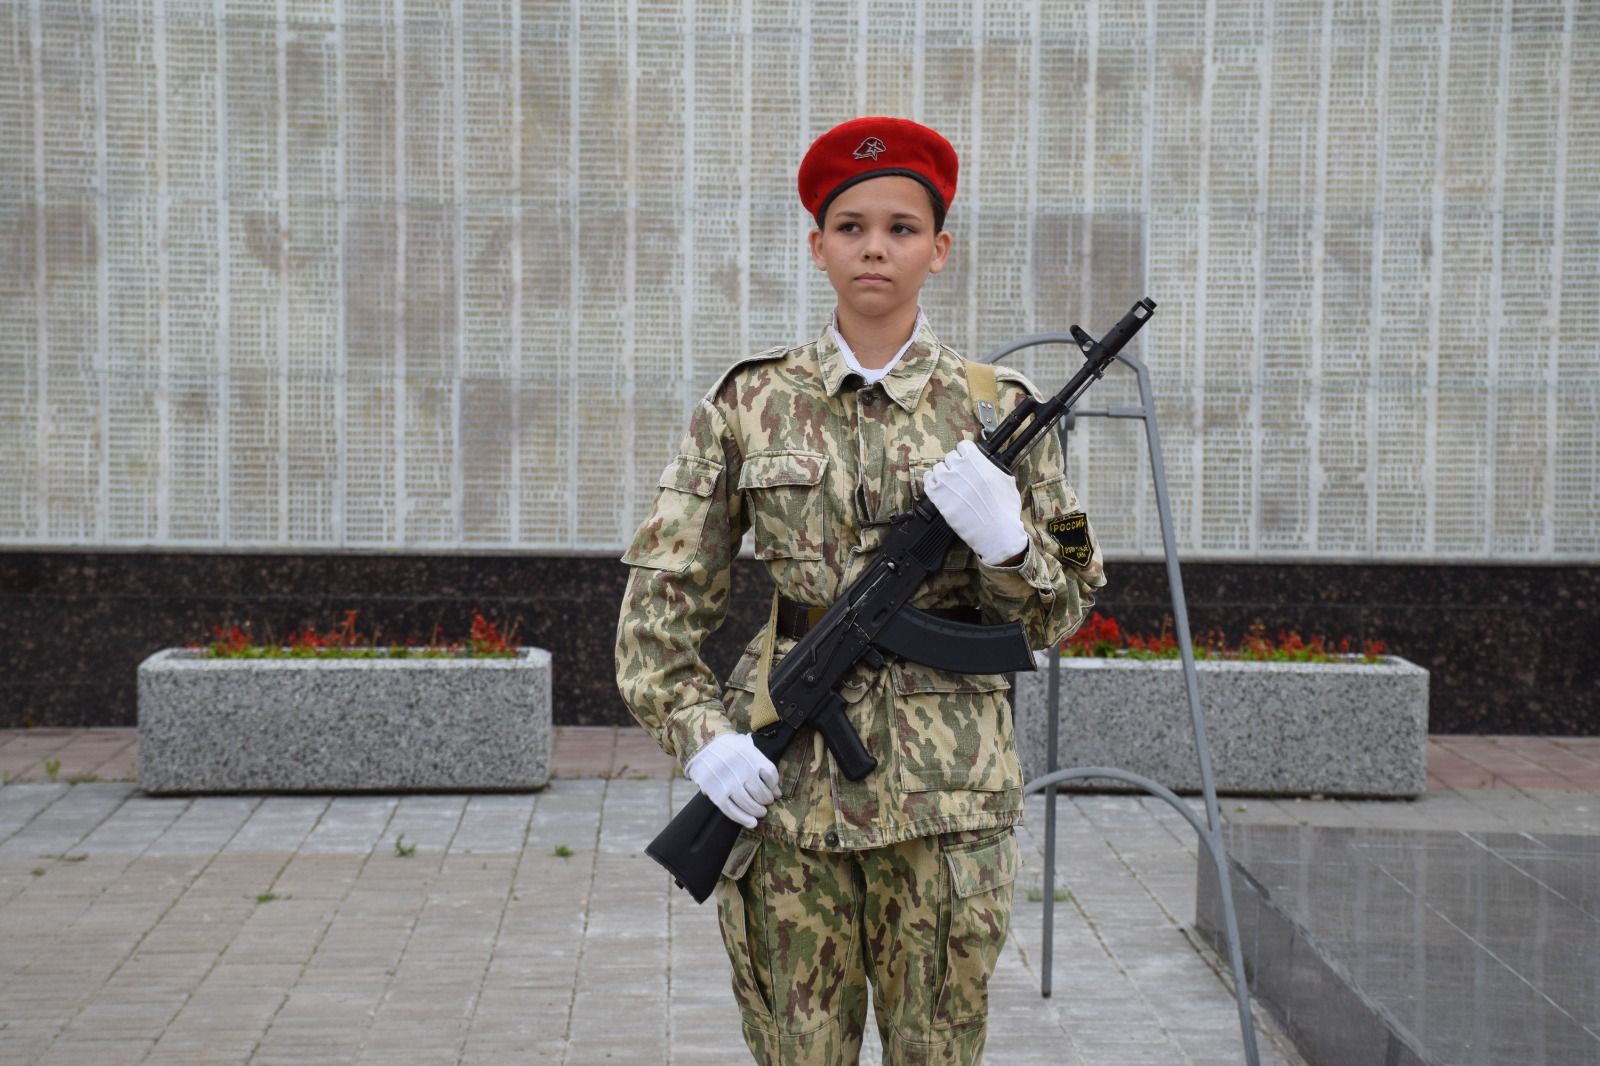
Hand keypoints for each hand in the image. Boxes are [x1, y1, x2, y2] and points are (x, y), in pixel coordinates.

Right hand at [685, 733, 780, 828]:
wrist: (699, 748)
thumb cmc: (726, 749)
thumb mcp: (745, 748)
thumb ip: (762, 767)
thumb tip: (777, 792)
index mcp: (749, 754)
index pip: (770, 774)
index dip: (773, 785)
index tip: (773, 791)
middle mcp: (741, 769)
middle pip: (761, 792)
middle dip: (766, 801)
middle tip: (765, 803)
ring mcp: (729, 783)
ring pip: (749, 804)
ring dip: (757, 811)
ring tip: (760, 812)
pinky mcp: (717, 794)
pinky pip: (733, 811)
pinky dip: (743, 819)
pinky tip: (751, 823)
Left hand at [922, 439, 1028, 565]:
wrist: (995, 531)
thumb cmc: (1004, 509)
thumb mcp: (1006, 480)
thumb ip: (992, 468)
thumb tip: (987, 466)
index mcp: (975, 459)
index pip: (963, 446)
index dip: (966, 455)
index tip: (968, 461)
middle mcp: (958, 467)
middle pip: (950, 457)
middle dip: (956, 466)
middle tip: (962, 477)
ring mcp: (945, 481)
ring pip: (938, 468)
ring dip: (944, 474)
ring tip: (951, 485)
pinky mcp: (937, 496)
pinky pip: (927, 481)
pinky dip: (932, 482)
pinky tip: (939, 488)